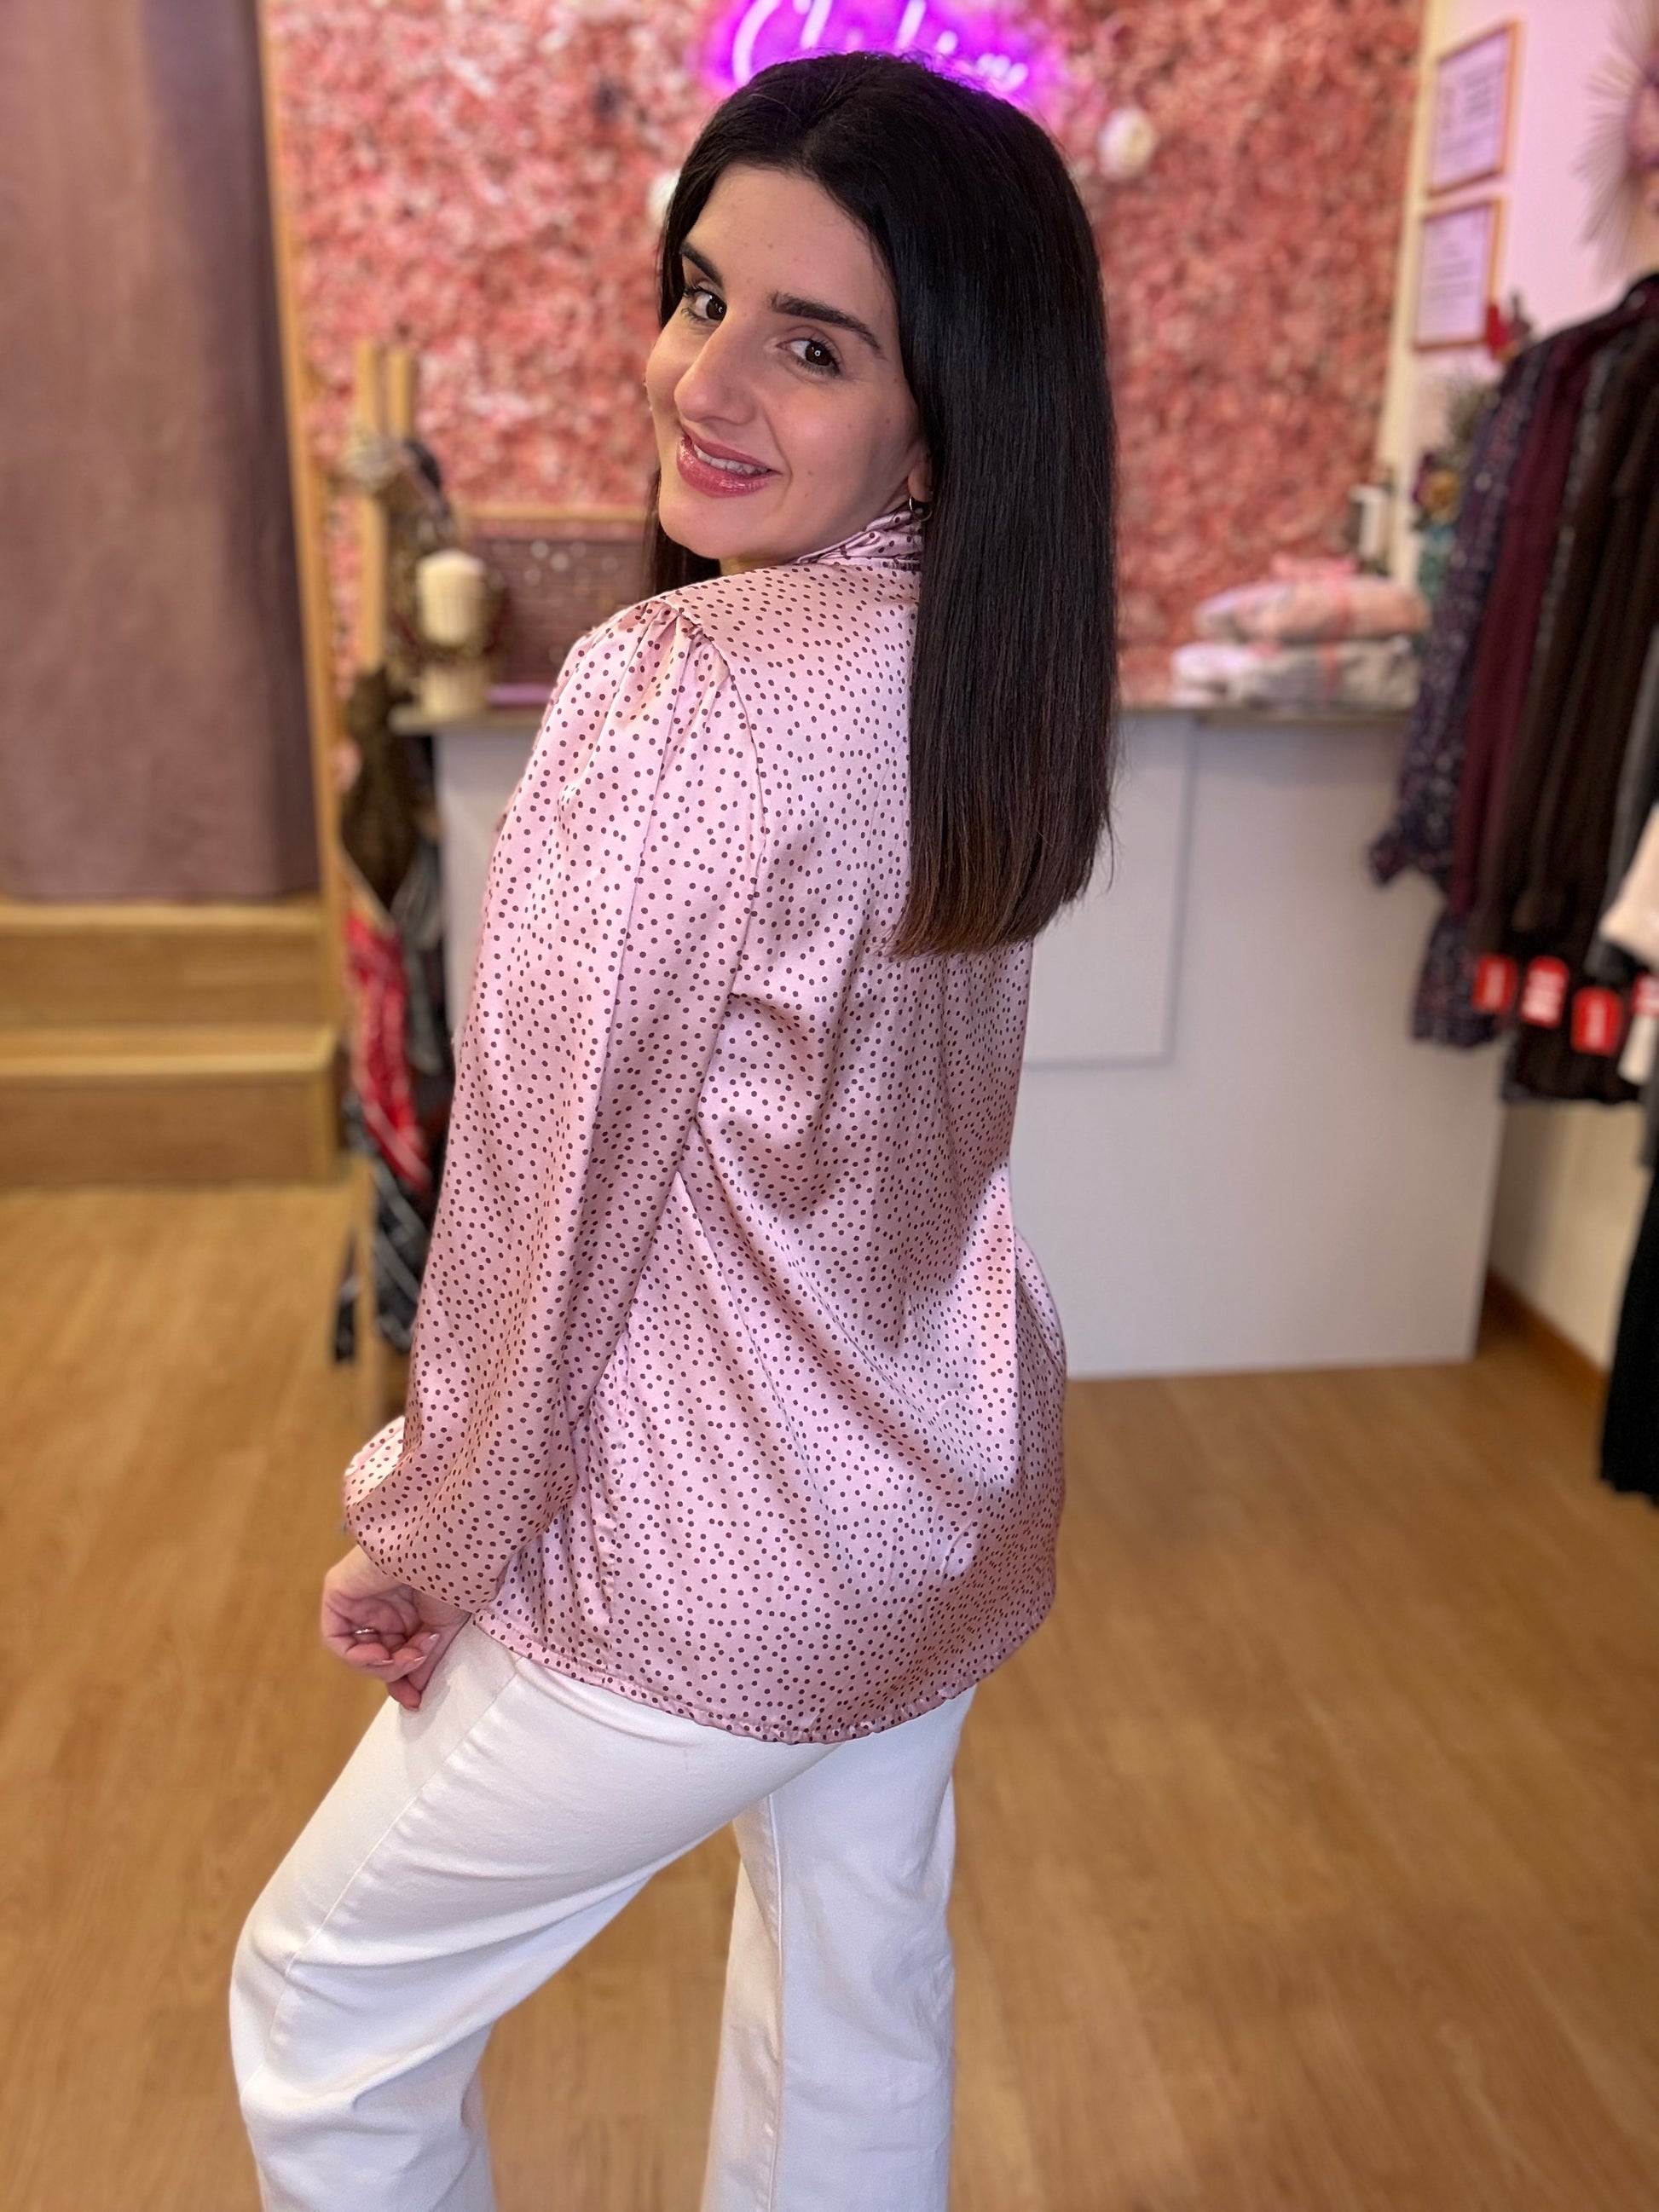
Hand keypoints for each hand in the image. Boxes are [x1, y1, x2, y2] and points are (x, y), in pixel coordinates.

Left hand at [320, 1544, 468, 1710]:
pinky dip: (357, 1656)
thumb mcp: (441, 1630)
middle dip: (396, 1671)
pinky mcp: (338, 1592)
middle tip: (415, 1667)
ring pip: (359, 1651)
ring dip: (382, 1665)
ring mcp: (358, 1598)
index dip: (404, 1679)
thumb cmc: (450, 1579)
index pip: (396, 1652)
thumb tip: (414, 1698)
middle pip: (378, 1654)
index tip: (416, 1701)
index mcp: (407, 1607)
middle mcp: (380, 1602)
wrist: (441, 1548)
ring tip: (405, 1657)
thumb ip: (423, 1664)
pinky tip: (380, 1654)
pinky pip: (337, 1638)